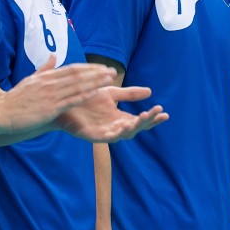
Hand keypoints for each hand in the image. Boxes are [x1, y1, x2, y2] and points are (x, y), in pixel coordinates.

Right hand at [0, 59, 115, 134]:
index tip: (101, 67)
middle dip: (96, 72)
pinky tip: (95, 92)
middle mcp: (49, 83)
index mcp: (45, 77)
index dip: (88, 68)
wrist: (0, 113)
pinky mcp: (49, 108)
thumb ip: (44, 69)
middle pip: (77, 75)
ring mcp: (49, 95)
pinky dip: (83, 95)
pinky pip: (70, 100)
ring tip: (110, 79)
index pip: (71, 69)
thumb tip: (53, 55)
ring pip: (77, 86)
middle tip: (112, 70)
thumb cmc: (13, 100)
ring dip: (95, 81)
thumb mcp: (29, 81)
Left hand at [54, 85, 168, 142]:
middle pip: (135, 128)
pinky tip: (124, 126)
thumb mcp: (111, 93)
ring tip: (142, 117)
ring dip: (134, 127)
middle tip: (158, 113)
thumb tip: (150, 91)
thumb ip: (129, 94)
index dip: (152, 118)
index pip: (140, 120)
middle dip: (147, 121)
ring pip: (124, 134)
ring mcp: (104, 132)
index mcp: (119, 118)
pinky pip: (107, 138)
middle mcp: (114, 127)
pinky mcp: (92, 136)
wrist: (64, 100)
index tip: (164, 112)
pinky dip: (116, 134)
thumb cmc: (85, 98)